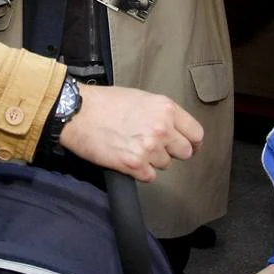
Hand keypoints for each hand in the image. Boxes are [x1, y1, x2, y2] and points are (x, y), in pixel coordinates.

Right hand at [57, 84, 202, 181]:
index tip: (188, 146)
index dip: (192, 142)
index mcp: (166, 109)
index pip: (196, 133)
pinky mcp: (134, 165)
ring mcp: (149, 148)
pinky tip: (127, 158)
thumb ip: (162, 113)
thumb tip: (174, 129)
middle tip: (154, 147)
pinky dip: (140, 171)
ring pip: (165, 165)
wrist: (77, 112)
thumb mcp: (141, 98)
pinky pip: (149, 176)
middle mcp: (162, 128)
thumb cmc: (105, 102)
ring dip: (152, 161)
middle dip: (171, 152)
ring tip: (132, 147)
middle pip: (185, 152)